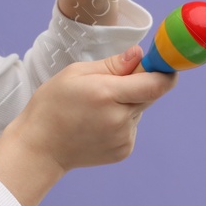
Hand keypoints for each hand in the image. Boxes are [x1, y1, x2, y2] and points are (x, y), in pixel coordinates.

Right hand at [2, 44, 177, 172]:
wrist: (40, 147)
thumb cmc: (52, 105)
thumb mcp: (75, 74)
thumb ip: (112, 65)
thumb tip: (139, 54)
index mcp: (107, 94)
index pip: (156, 83)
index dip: (165, 71)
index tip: (162, 64)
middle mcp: (120, 118)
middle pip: (149, 94)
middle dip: (137, 85)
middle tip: (110, 85)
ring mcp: (123, 137)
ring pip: (138, 110)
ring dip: (126, 104)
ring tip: (94, 110)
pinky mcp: (124, 150)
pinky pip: (130, 127)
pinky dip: (119, 122)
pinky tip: (95, 125)